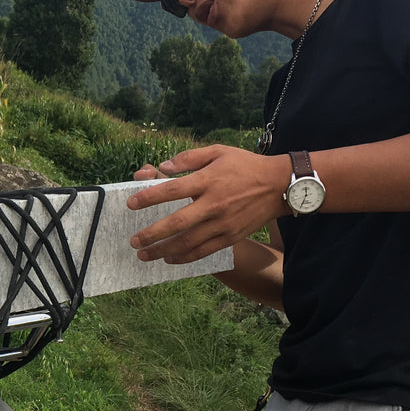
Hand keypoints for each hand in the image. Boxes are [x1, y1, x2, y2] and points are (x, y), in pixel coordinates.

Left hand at [127, 145, 288, 263]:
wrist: (279, 185)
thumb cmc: (245, 165)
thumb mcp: (218, 151)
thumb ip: (188, 158)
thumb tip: (162, 167)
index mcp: (208, 180)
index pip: (172, 190)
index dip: (149, 197)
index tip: (130, 204)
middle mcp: (214, 204)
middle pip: (177, 223)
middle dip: (152, 234)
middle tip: (134, 241)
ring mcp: (223, 223)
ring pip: (188, 242)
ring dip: (163, 250)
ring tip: (144, 255)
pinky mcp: (231, 236)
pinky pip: (204, 251)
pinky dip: (185, 257)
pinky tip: (170, 259)